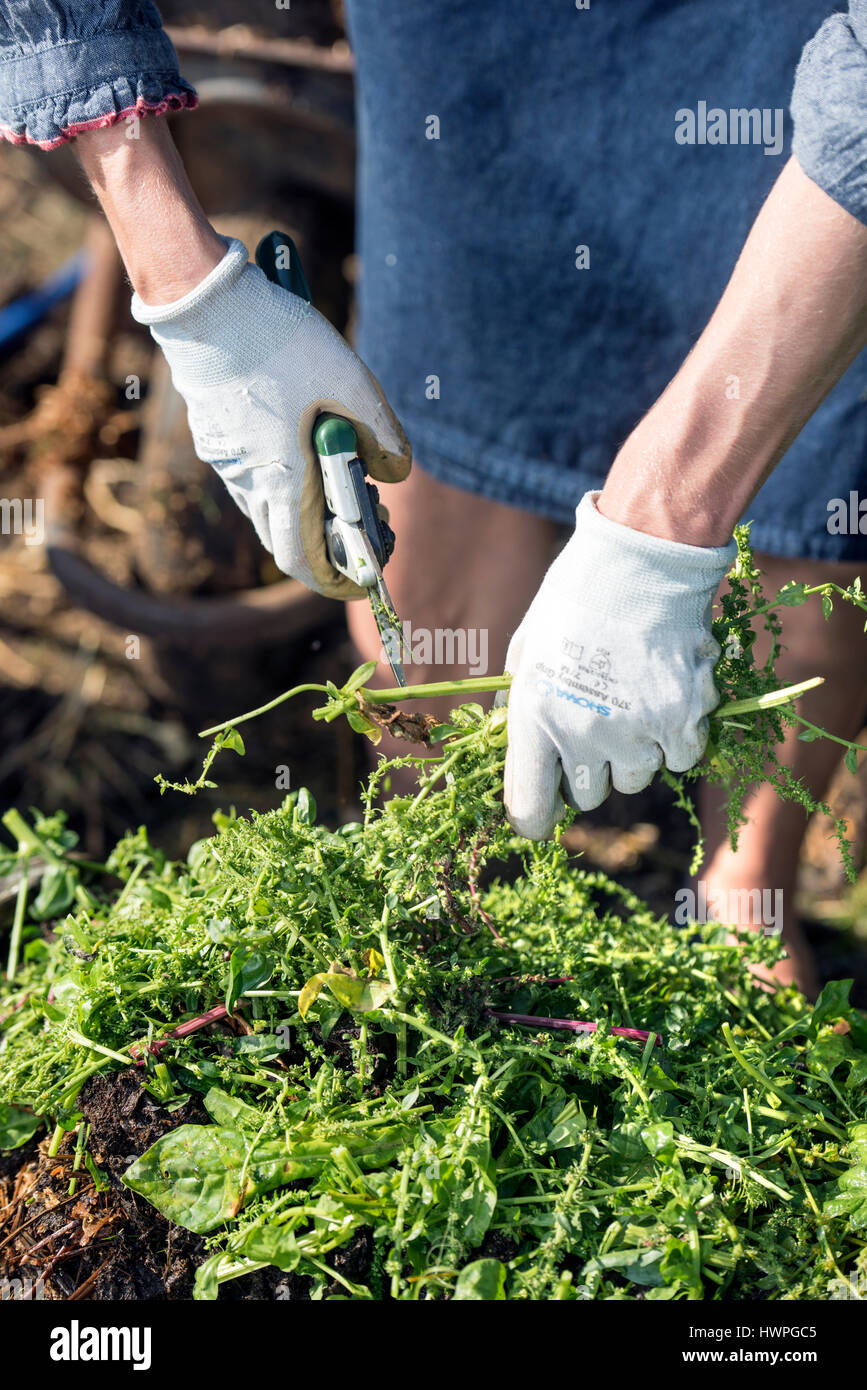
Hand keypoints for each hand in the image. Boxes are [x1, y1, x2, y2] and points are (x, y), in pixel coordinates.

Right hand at [131, 238, 410, 596]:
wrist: (206, 301)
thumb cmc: (281, 340)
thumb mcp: (353, 382)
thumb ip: (383, 434)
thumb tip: (395, 472)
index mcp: (281, 478)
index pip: (300, 559)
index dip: (332, 578)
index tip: (362, 575)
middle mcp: (247, 480)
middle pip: (286, 539)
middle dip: (327, 543)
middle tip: (368, 516)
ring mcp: (225, 461)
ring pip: (266, 508)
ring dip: (304, 509)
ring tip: (344, 473)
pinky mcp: (213, 439)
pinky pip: (251, 479)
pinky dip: (282, 481)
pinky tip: (307, 444)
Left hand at [502, 492, 735, 839]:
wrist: (641, 563)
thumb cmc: (575, 599)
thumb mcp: (526, 651)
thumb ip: (519, 707)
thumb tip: (515, 749)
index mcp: (535, 719)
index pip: (529, 809)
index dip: (534, 817)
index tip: (541, 812)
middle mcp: (583, 735)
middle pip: (588, 795)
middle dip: (589, 768)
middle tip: (595, 725)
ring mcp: (636, 732)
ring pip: (636, 777)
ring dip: (633, 751)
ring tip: (632, 699)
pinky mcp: (683, 721)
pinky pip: (679, 758)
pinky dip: (675, 736)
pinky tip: (666, 694)